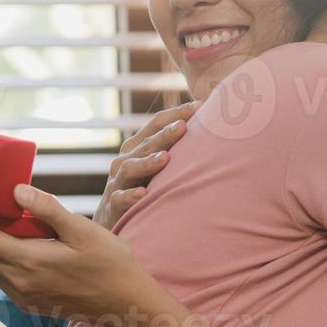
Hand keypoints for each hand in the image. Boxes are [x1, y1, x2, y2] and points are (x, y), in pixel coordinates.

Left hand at [0, 184, 171, 326]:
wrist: (127, 305)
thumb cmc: (112, 265)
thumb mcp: (84, 230)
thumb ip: (47, 209)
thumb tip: (16, 191)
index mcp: (29, 262)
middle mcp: (18, 283)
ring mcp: (23, 297)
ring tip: (15, 224)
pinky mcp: (30, 304)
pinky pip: (4, 277)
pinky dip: (6, 258)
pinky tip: (28, 247)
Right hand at [92, 100, 197, 230]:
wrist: (112, 220)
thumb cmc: (144, 188)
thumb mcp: (157, 166)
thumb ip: (177, 148)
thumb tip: (215, 128)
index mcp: (137, 147)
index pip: (156, 124)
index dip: (177, 113)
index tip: (201, 106)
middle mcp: (125, 160)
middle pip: (146, 144)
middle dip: (164, 135)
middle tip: (183, 127)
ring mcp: (117, 182)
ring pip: (130, 168)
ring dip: (148, 163)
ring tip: (165, 158)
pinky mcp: (113, 206)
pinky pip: (120, 199)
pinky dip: (131, 196)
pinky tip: (144, 194)